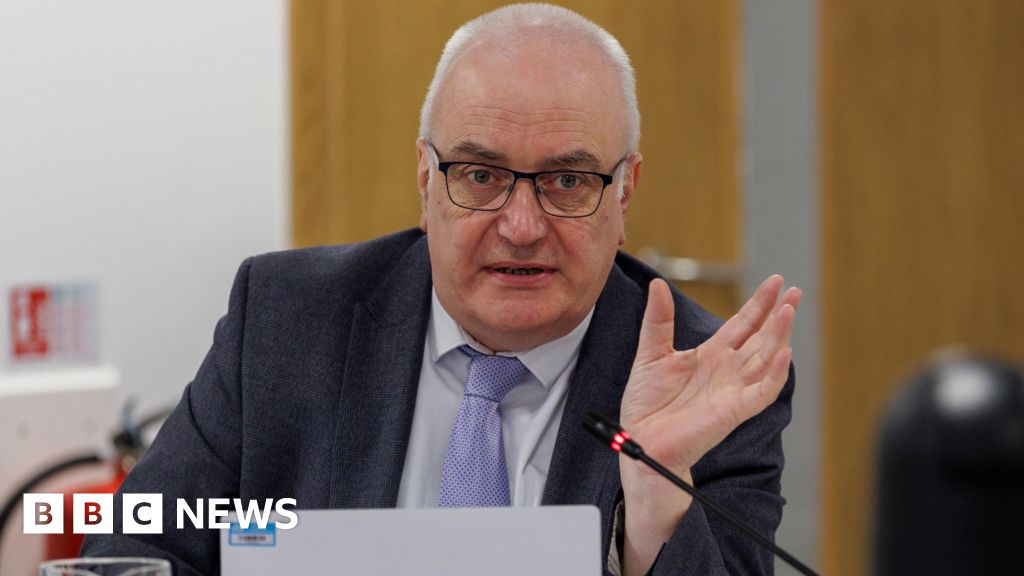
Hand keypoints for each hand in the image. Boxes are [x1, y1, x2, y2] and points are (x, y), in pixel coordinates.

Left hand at [618, 275, 800, 575]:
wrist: (641, 440)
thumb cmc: (646, 403)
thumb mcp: (650, 352)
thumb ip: (658, 320)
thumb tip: (658, 283)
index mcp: (711, 355)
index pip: (743, 324)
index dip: (759, 303)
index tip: (776, 282)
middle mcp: (728, 370)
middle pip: (761, 337)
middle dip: (779, 314)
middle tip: (795, 291)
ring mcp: (734, 389)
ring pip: (767, 359)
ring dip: (779, 335)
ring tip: (789, 310)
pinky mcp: (734, 410)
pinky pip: (762, 392)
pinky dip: (776, 374)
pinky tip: (784, 353)